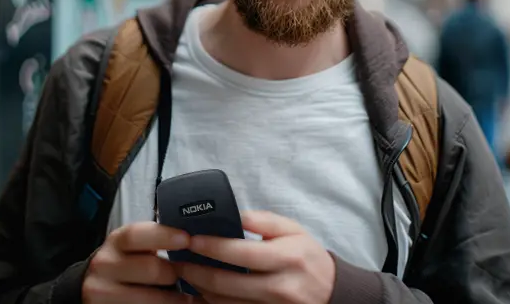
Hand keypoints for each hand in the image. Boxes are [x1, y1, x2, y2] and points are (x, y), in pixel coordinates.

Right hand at [82, 221, 193, 303]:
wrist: (96, 286)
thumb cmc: (126, 262)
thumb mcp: (134, 245)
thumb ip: (155, 238)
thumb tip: (191, 236)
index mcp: (115, 242)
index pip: (137, 235)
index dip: (164, 236)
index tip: (186, 239)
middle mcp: (104, 266)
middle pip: (150, 269)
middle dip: (173, 273)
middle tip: (186, 276)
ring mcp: (102, 292)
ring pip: (149, 298)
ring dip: (173, 299)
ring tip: (186, 298)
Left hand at [174, 211, 334, 303]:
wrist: (332, 294)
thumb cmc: (308, 257)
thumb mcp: (294, 230)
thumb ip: (264, 221)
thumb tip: (234, 214)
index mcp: (286, 258)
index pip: (240, 253)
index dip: (211, 246)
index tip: (191, 239)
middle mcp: (279, 287)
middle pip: (226, 283)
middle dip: (196, 271)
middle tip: (177, 261)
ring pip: (225, 303)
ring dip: (200, 290)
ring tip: (185, 274)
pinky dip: (213, 303)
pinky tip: (202, 292)